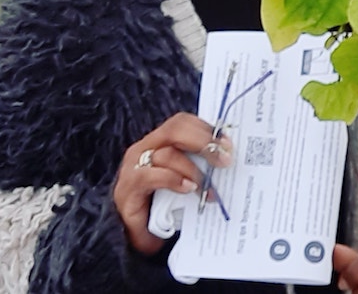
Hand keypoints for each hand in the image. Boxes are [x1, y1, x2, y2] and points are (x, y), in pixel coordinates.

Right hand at [113, 112, 233, 255]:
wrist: (136, 235)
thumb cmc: (164, 205)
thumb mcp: (185, 179)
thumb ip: (200, 165)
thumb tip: (229, 158)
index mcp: (159, 142)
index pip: (182, 122)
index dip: (206, 129)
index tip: (228, 144)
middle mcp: (144, 148)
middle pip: (174, 130)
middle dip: (204, 143)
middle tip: (225, 160)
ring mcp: (133, 167)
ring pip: (166, 154)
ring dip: (193, 170)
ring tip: (208, 187)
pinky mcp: (128, 189)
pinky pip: (150, 176)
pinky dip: (173, 180)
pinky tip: (188, 189)